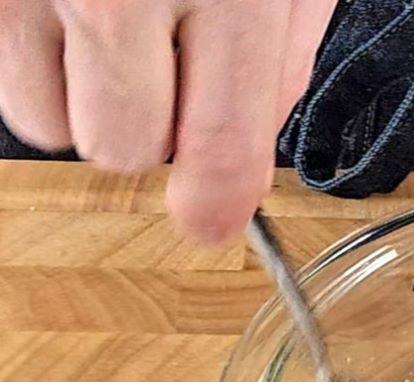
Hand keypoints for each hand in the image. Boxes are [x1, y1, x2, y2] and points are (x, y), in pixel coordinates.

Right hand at [0, 0, 336, 241]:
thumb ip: (280, 61)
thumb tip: (249, 158)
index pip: (220, 150)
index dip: (218, 205)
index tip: (212, 222)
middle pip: (123, 149)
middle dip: (151, 131)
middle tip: (166, 67)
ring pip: (52, 125)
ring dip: (87, 102)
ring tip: (115, 35)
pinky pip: (10, 82)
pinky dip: (40, 63)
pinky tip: (72, 14)